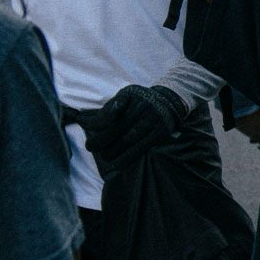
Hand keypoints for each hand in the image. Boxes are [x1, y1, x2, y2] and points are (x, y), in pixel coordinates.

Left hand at [76, 83, 191, 163]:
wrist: (170, 101)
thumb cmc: (140, 101)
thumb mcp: (126, 96)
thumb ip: (111, 107)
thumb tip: (91, 124)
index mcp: (130, 96)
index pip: (112, 110)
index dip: (100, 121)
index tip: (90, 129)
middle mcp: (142, 106)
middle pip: (118, 126)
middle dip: (102, 139)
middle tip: (90, 147)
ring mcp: (153, 118)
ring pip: (130, 138)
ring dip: (114, 150)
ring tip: (104, 157)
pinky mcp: (161, 131)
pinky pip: (143, 146)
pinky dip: (129, 156)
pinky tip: (118, 164)